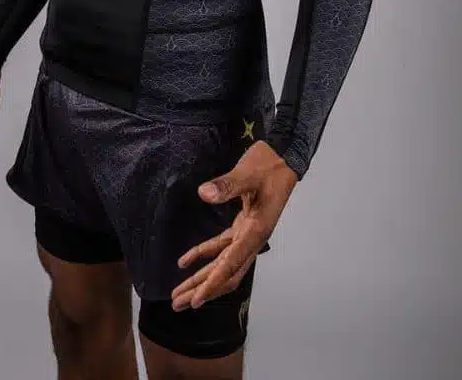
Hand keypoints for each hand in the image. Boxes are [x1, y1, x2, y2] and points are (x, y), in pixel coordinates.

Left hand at [171, 140, 297, 310]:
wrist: (283, 157)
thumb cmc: (269, 165)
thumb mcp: (247, 172)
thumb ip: (227, 184)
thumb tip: (204, 194)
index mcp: (257, 231)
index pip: (231, 264)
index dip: (213, 283)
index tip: (197, 300)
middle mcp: (252, 238)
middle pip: (225, 273)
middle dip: (202, 290)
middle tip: (178, 304)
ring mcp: (247, 233)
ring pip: (222, 264)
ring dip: (201, 278)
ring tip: (179, 293)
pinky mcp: (242, 224)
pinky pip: (220, 246)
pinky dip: (203, 254)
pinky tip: (184, 261)